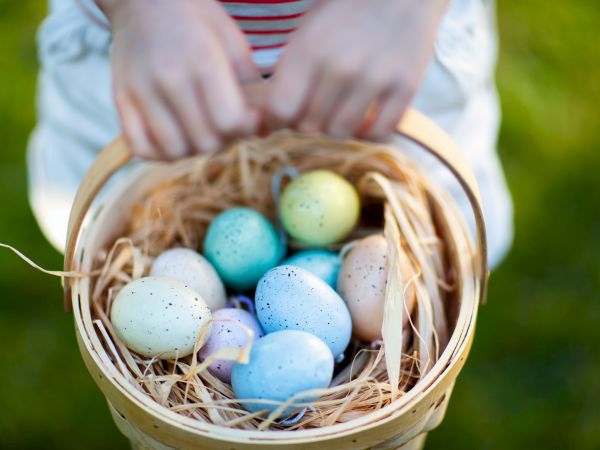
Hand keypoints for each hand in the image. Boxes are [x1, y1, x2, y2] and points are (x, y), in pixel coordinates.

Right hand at [97, 0, 260, 159]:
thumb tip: (266, 130)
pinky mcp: (120, 99)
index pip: (229, 121)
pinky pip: (140, 147)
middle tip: (223, 124)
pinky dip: (160, 152)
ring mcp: (141, 90)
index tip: (248, 119)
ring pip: (174, 150)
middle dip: (222, 140)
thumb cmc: (196, 19)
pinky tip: (173, 137)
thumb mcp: (233, 42)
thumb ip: (252, 86)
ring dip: (193, 149)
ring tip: (199, 130)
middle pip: (205, 141)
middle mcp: (169, 78)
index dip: (245, 128)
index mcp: (203, 60)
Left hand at [266, 0, 446, 141]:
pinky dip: (371, 132)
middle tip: (318, 107)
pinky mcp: (406, 86)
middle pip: (310, 126)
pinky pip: (380, 133)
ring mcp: (375, 78)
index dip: (278, 119)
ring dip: (338, 126)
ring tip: (343, 110)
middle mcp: (341, 67)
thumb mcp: (307, 32)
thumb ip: (289, 73)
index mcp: (309, 49)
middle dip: (309, 121)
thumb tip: (270, 119)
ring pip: (341, 132)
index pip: (280, 110)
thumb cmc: (346, 10)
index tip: (286, 115)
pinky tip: (369, 117)